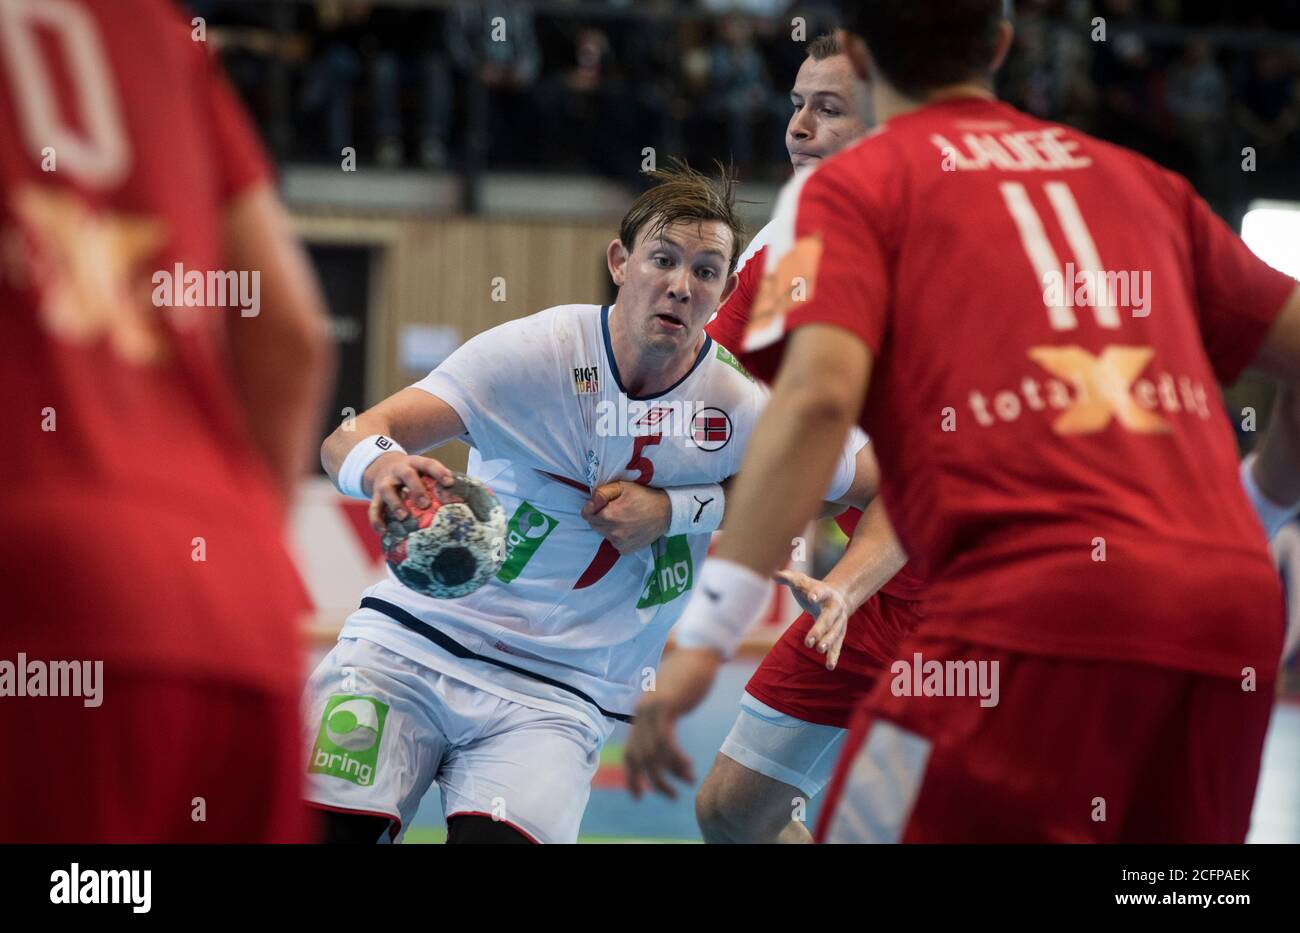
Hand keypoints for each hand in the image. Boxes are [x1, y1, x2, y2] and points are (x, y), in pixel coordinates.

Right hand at [365, 453, 455, 532]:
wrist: (381, 466)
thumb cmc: (411, 474)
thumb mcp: (421, 471)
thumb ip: (436, 482)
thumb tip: (461, 500)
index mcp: (415, 463)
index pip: (428, 464)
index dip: (439, 472)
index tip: (449, 483)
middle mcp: (398, 470)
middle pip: (407, 475)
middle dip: (416, 489)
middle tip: (425, 504)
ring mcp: (385, 482)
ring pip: (387, 491)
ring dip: (395, 503)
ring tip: (403, 517)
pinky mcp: (375, 496)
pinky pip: (374, 508)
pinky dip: (377, 520)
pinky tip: (384, 531)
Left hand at [581, 482, 670, 554]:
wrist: (665, 513)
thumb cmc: (643, 497)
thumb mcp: (623, 486)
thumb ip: (602, 492)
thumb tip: (590, 501)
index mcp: (609, 515)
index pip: (586, 515)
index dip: (591, 508)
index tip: (600, 504)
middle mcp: (613, 532)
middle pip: (594, 525)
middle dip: (599, 517)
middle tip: (614, 510)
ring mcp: (619, 543)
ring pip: (604, 534)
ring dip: (608, 527)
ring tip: (623, 519)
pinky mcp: (626, 550)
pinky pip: (614, 543)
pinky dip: (618, 537)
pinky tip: (628, 529)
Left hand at [624, 647, 720, 799]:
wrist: (699, 653)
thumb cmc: (689, 676)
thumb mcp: (672, 700)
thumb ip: (664, 718)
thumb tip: (664, 739)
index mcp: (640, 713)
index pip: (629, 752)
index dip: (632, 776)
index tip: (639, 795)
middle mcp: (641, 712)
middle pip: (639, 757)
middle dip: (653, 781)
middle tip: (670, 796)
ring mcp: (652, 709)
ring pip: (653, 753)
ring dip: (669, 773)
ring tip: (687, 781)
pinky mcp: (666, 706)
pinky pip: (666, 742)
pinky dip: (676, 759)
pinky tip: (688, 766)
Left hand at [775, 569, 849, 670]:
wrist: (838, 595)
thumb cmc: (812, 588)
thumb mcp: (801, 581)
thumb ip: (789, 578)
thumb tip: (775, 575)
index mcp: (825, 592)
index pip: (820, 592)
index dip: (815, 594)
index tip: (810, 597)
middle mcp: (835, 607)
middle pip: (828, 619)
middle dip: (819, 629)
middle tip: (809, 641)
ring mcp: (839, 622)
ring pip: (834, 633)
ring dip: (827, 642)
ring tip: (818, 650)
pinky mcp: (839, 633)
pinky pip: (837, 645)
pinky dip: (833, 655)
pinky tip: (829, 666)